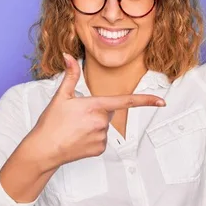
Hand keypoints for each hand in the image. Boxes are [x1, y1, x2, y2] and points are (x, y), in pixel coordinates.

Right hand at [29, 54, 165, 170]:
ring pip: (104, 126)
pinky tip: (78, 139)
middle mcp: (101, 122)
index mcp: (95, 106)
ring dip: (94, 125)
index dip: (146, 100)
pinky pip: (102, 139)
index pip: (126, 101)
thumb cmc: (51, 123)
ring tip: (75, 129)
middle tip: (78, 117)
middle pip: (108, 112)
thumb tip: (69, 56)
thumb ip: (70, 75)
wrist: (44, 149)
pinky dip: (92, 138)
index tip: (161, 101)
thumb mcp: (61, 96)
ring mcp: (102, 137)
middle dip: (97, 111)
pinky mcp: (100, 149)